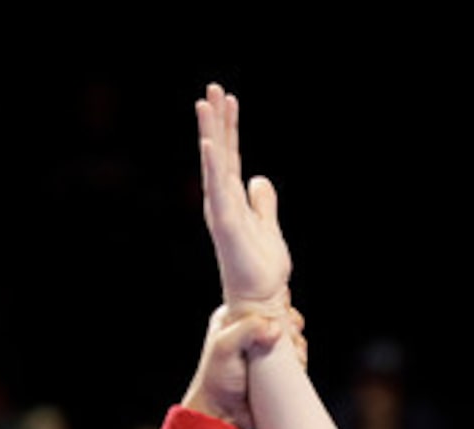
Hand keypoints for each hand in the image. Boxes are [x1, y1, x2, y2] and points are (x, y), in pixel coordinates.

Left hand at [185, 304, 304, 427]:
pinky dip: (299, 361)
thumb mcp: (225, 348)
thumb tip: (275, 327)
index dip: (278, 306)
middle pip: (281, 317)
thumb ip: (247, 331)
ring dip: (298, 346)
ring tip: (294, 358)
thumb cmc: (216, 382)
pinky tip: (297, 367)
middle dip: (291, 328)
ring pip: (290, 338)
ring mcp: (263, 350)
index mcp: (234, 318)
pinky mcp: (274, 368)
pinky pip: (293, 358)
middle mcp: (249, 331)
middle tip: (290, 341)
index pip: (262, 300)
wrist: (222, 415)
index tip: (285, 319)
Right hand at [195, 84, 292, 314]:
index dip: (229, 127)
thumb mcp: (268, 225)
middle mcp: (223, 200)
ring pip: (215, 163)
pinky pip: (218, 189)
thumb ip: (263, 202)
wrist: (260, 296)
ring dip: (210, 133)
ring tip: (205, 103)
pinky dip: (213, 166)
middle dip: (216, 119)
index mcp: (232, 198)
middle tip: (213, 87)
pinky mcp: (226, 223)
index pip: (230, 155)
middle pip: (219, 151)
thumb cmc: (262, 266)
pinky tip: (211, 144)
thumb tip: (259, 180)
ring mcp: (222, 209)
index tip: (228, 98)